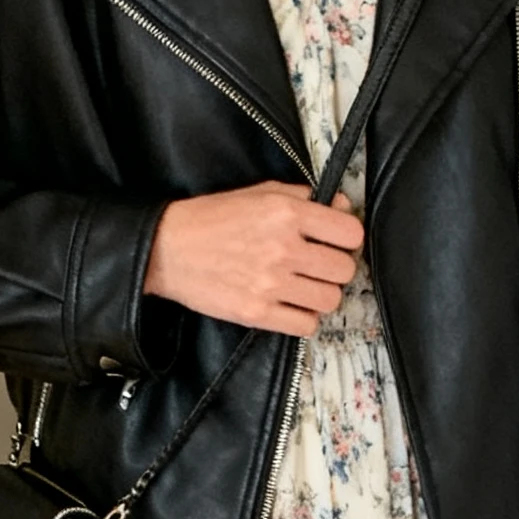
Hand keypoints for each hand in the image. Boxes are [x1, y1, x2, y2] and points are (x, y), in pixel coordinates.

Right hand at [144, 182, 363, 335]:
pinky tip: (290, 306)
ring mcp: (271, 284)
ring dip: (322, 295)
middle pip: (344, 270)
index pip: (351, 233)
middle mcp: (283, 248)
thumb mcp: (259, 193)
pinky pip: (307, 325)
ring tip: (304, 288)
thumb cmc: (213, 219)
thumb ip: (304, 198)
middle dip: (336, 269)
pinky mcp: (258, 313)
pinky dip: (304, 318)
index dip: (348, 239)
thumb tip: (341, 206)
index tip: (337, 242)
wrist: (168, 249)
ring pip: (330, 300)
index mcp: (286, 213)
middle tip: (319, 267)